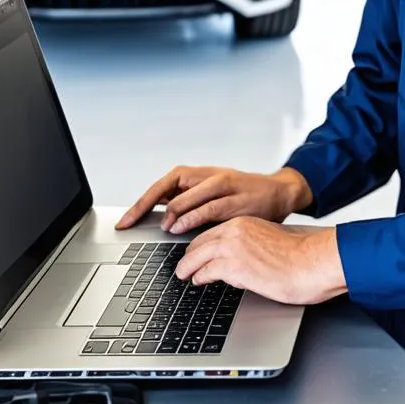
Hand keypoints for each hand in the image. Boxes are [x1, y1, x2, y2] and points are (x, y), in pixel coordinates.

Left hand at [115, 166, 312, 233]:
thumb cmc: (244, 198)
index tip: (124, 221)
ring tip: (160, 227)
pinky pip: (211, 207)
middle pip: (169, 186)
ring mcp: (224, 186)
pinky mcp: (238, 200)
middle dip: (146, 206)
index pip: (164, 186)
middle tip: (130, 223)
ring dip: (172, 213)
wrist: (280, 193)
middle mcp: (209, 177)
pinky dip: (192, 217)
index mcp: (199, 176)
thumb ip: (190, 205)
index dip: (141, 203)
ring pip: (190, 195)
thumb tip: (161, 222)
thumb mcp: (214, 196)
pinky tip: (181, 228)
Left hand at [175, 217, 345, 305]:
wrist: (312, 262)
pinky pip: (205, 272)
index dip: (200, 245)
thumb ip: (251, 245)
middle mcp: (234, 231)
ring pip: (196, 256)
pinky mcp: (234, 266)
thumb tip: (241, 259)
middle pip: (199, 242)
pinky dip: (198, 277)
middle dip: (189, 256)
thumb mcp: (269, 241)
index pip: (212, 232)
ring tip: (183, 275)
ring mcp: (232, 247)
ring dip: (187, 267)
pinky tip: (198, 282)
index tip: (195, 253)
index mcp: (244, 223)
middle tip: (183, 266)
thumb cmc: (301, 257)